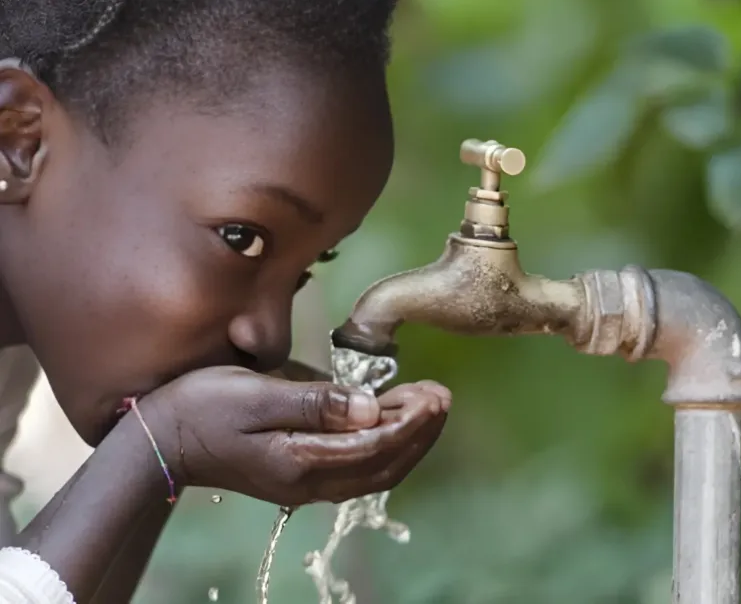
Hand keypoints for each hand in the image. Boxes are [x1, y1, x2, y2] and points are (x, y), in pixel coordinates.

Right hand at [136, 366, 449, 505]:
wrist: (161, 441)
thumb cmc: (202, 407)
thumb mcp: (256, 394)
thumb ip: (315, 402)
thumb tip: (370, 409)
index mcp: (300, 460)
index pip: (375, 447)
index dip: (411, 422)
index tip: (436, 396)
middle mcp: (309, 482)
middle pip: (383, 465)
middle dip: (419, 432)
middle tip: (442, 397)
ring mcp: (304, 484)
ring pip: (374, 471)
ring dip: (406, 441)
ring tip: (428, 406)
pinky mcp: (299, 476)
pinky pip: (357, 469)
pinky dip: (384, 448)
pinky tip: (393, 424)